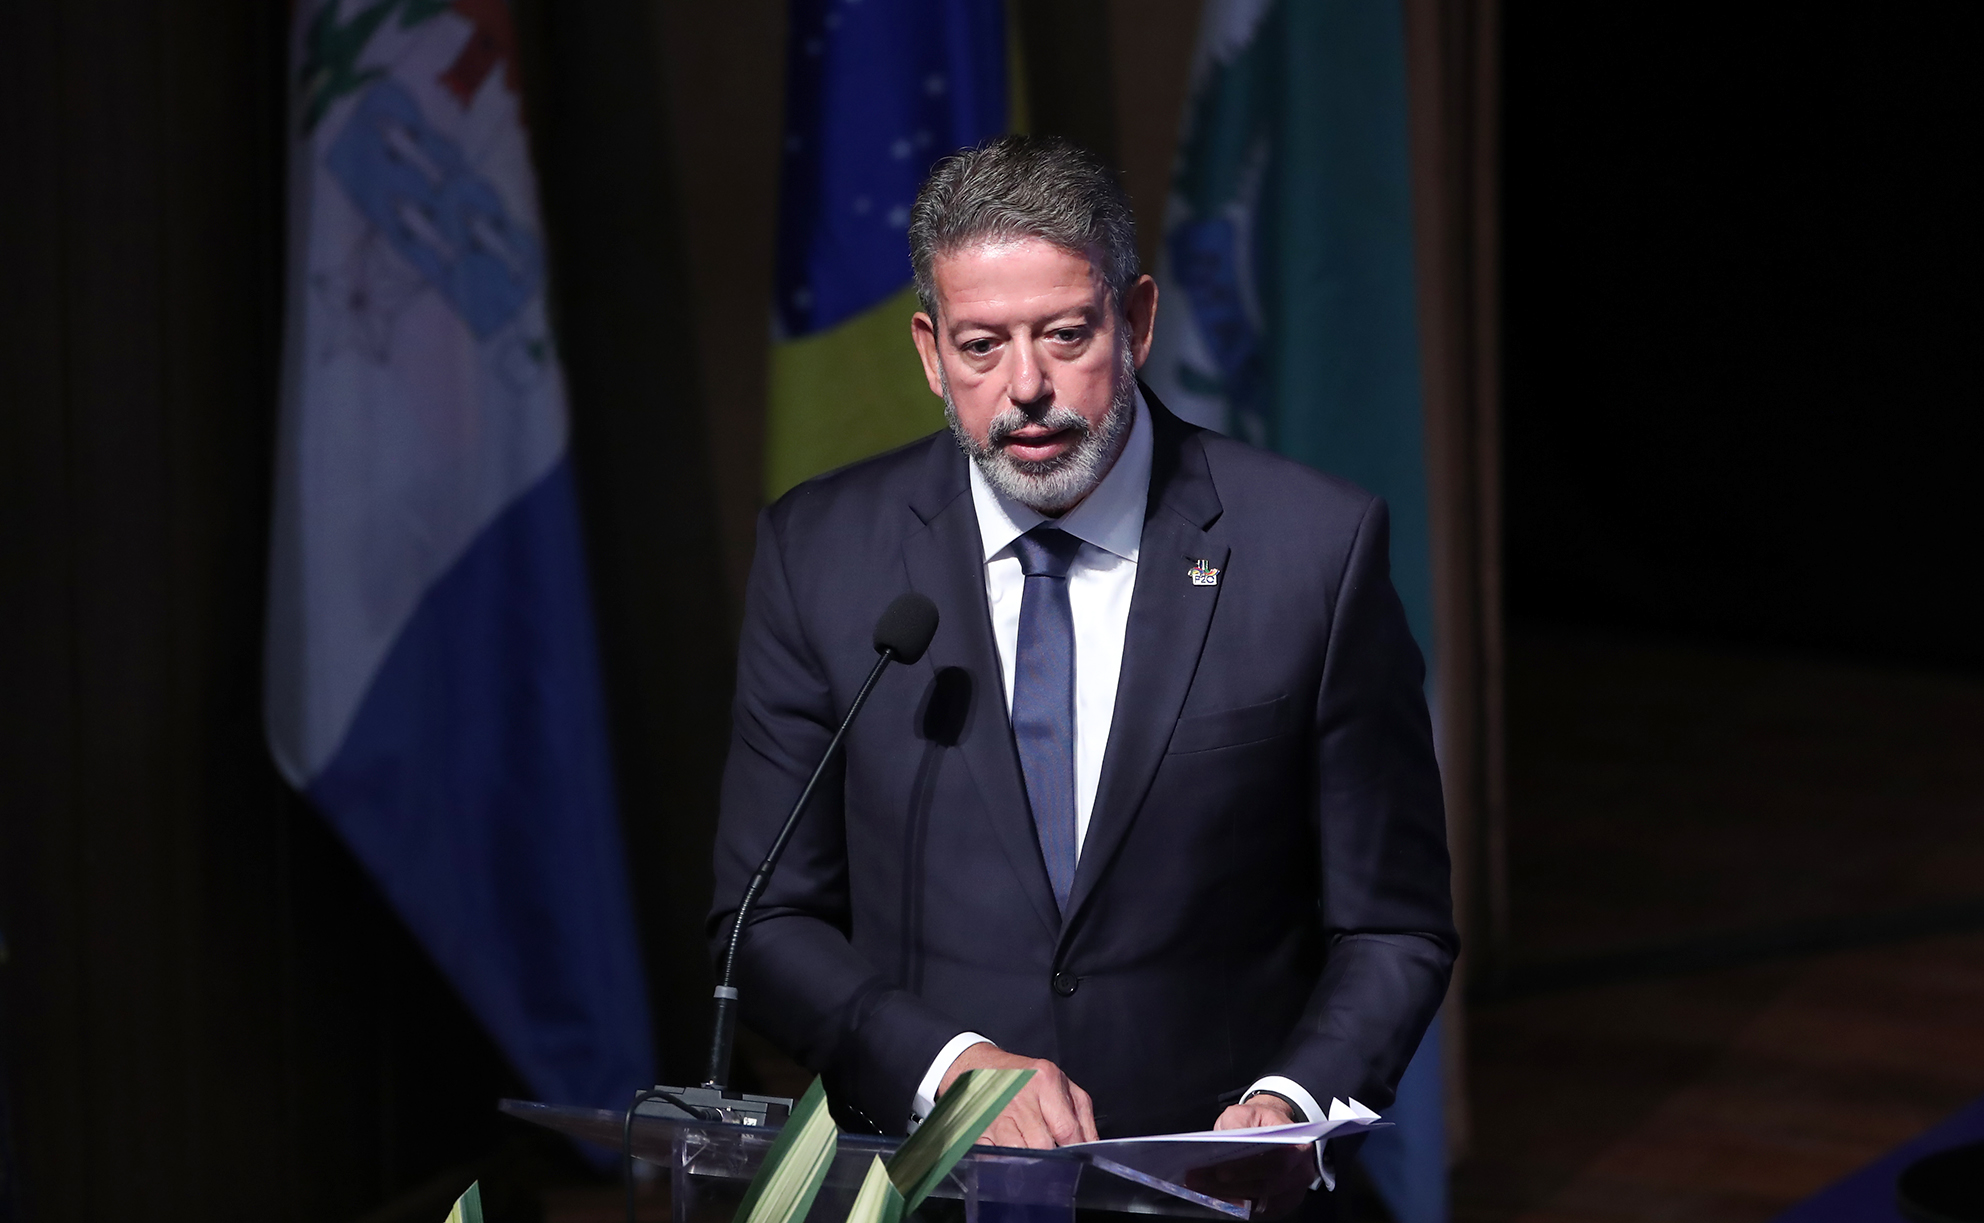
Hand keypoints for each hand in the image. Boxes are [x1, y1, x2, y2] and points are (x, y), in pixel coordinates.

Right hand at [938, 1042, 1097, 1148]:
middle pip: (1043, 1145)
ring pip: (1020, 1154)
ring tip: (1031, 1151)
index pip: (1066, 1129)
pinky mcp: (978, 1128)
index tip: (1075, 1158)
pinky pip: (996, 1156)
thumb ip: (1082, 1115)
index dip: (1073, 1149)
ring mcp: (997, 1114)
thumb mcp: (1061, 1084)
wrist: (982, 1067)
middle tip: (1052, 1154)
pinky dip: (1006, 1161)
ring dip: (1028, 1160)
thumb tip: (1092, 1145)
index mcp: (1045, 1080)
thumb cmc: (1025, 1077)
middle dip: (1051, 1155)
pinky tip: (1011, 1152)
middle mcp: (1020, 1096)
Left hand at [1200, 1095, 1312, 1219]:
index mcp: (1298, 1146)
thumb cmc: (1260, 1122)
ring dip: (1224, 1195)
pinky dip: (1230, 1202)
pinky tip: (1209, 1192)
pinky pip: (1254, 1210)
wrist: (1273, 1130)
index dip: (1249, 1169)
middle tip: (1197, 1179)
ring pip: (1257, 1201)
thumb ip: (1238, 1124)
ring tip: (1197, 1185)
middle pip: (1264, 1187)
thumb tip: (1225, 1142)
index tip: (1220, 1171)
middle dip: (1228, 1185)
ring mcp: (1291, 1193)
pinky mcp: (1279, 1205)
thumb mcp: (1248, 1113)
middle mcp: (1300, 1173)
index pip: (1277, 1162)